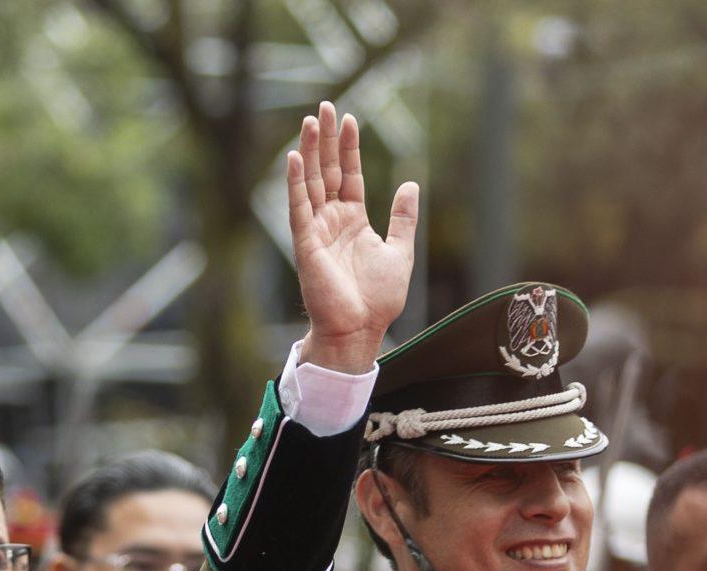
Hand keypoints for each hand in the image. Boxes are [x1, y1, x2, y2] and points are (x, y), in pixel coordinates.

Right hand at [287, 101, 419, 374]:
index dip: (349, 147)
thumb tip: (411, 184)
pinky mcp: (306, 244)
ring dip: (309, 151)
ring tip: (310, 120)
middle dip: (326, 139)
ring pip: (311, 182)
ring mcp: (317, 231)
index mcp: (353, 221)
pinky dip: (295, 183)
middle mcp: (332, 221)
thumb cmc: (378, 299)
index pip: (349, 175)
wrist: (361, 328)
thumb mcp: (400, 250)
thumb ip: (403, 217)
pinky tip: (295, 158)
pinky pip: (298, 208)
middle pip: (327, 171)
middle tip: (325, 107)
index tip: (350, 118)